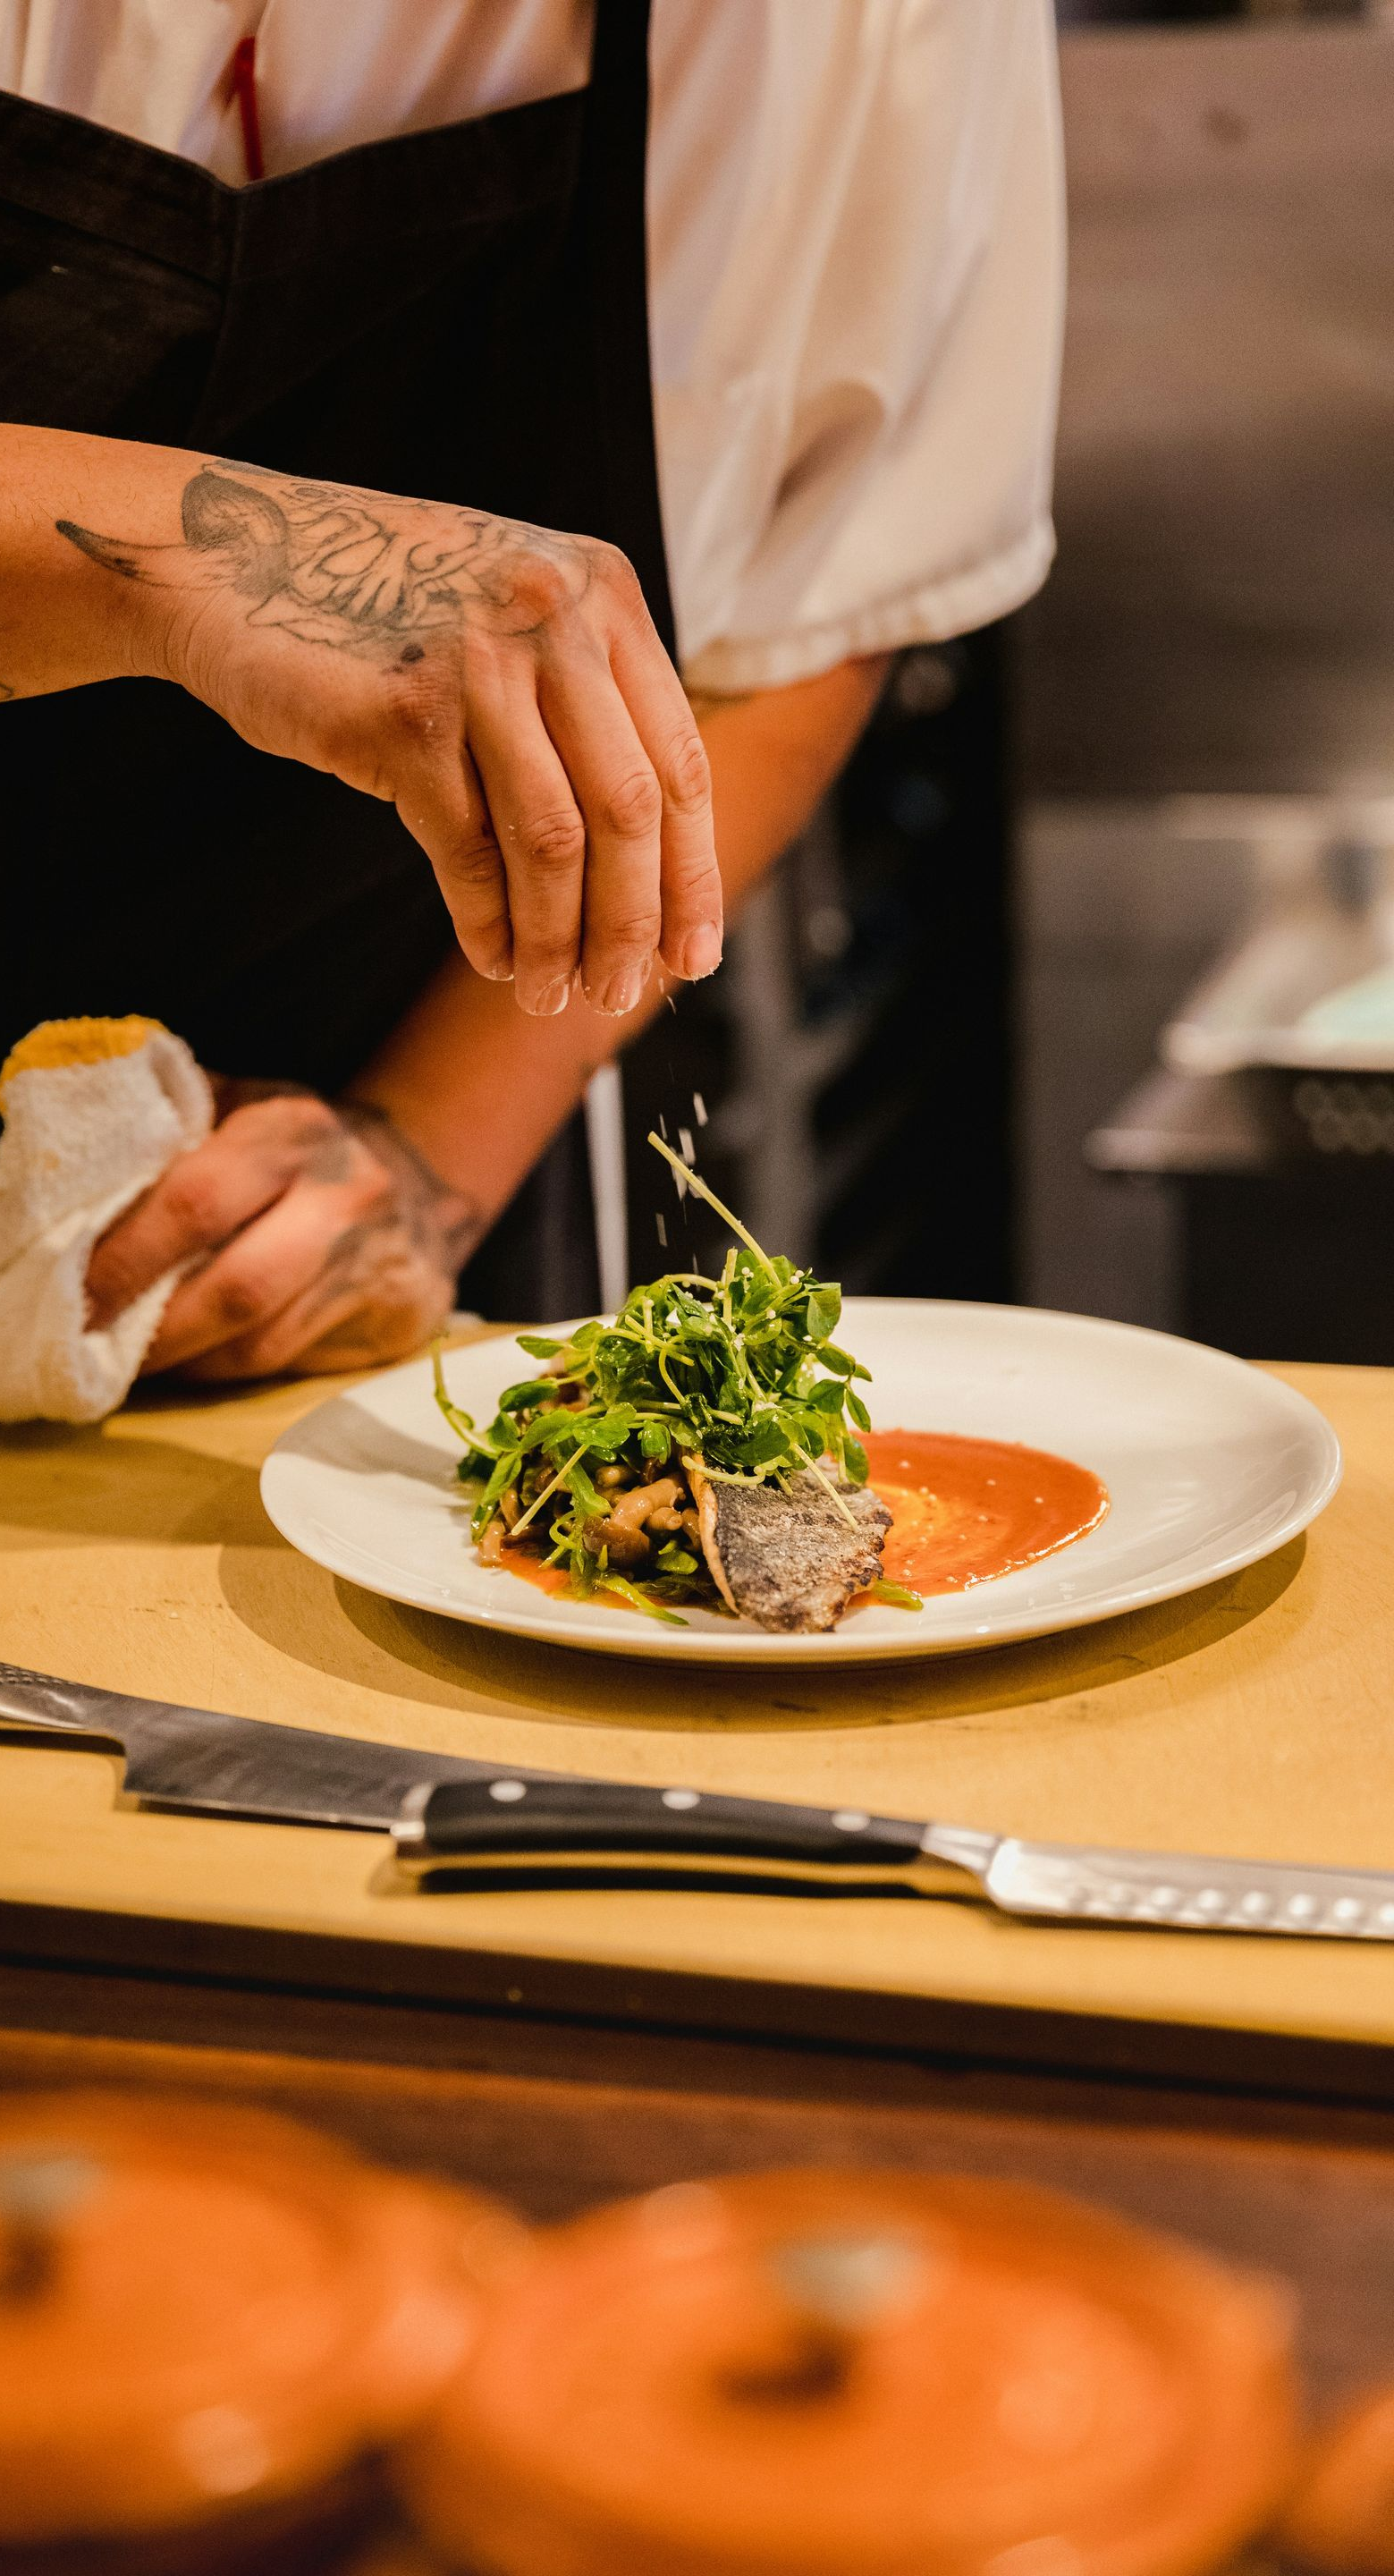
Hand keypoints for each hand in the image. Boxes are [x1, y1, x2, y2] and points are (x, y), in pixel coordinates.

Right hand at [57, 462, 721, 1017]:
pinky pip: (469, 849)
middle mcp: (555, 615)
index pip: (679, 763)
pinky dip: (487, 921)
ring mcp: (480, 662)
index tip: (692, 958)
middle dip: (632, 924)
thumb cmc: (377, 609)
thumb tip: (649, 869)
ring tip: (548, 996)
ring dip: (557, 939)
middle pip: (630, 811)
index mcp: (603, 592)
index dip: (690, 876)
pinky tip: (489, 958)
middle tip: (618, 995)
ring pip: (555, 842)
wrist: (228, 555)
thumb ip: (582, 704)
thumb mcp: (507, 618)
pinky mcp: (406, 714)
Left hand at [84, 1083, 481, 1380]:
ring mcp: (377, 1266)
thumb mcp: (243, 1107)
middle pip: (236, 1288)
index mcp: (294, 1131)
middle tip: (88, 1346)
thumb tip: (73, 1179)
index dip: (127, 1257)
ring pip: (261, 1345)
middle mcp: (345, 1197)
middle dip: (152, 1331)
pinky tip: (191, 1362)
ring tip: (128, 1362)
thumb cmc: (300, 1148)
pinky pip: (290, 1366)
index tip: (74, 1292)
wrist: (424, 1181)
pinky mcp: (395, 1324)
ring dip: (183, 1362)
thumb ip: (172, 1131)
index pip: (198, 1202)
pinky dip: (225, 1372)